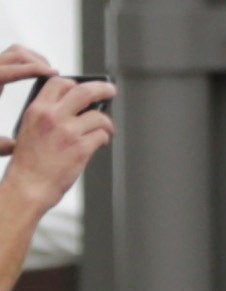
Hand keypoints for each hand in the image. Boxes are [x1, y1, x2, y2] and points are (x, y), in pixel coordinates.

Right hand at [0, 65, 114, 214]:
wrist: (28, 185)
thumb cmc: (30, 162)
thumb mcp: (30, 128)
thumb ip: (48, 116)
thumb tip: (76, 110)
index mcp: (37, 109)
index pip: (59, 83)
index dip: (75, 83)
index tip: (85, 87)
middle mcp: (52, 116)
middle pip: (84, 92)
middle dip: (101, 88)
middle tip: (110, 90)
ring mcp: (68, 132)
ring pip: (98, 116)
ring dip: (106, 123)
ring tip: (106, 130)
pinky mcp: (81, 148)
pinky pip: (102, 135)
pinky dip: (105, 138)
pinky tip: (100, 143)